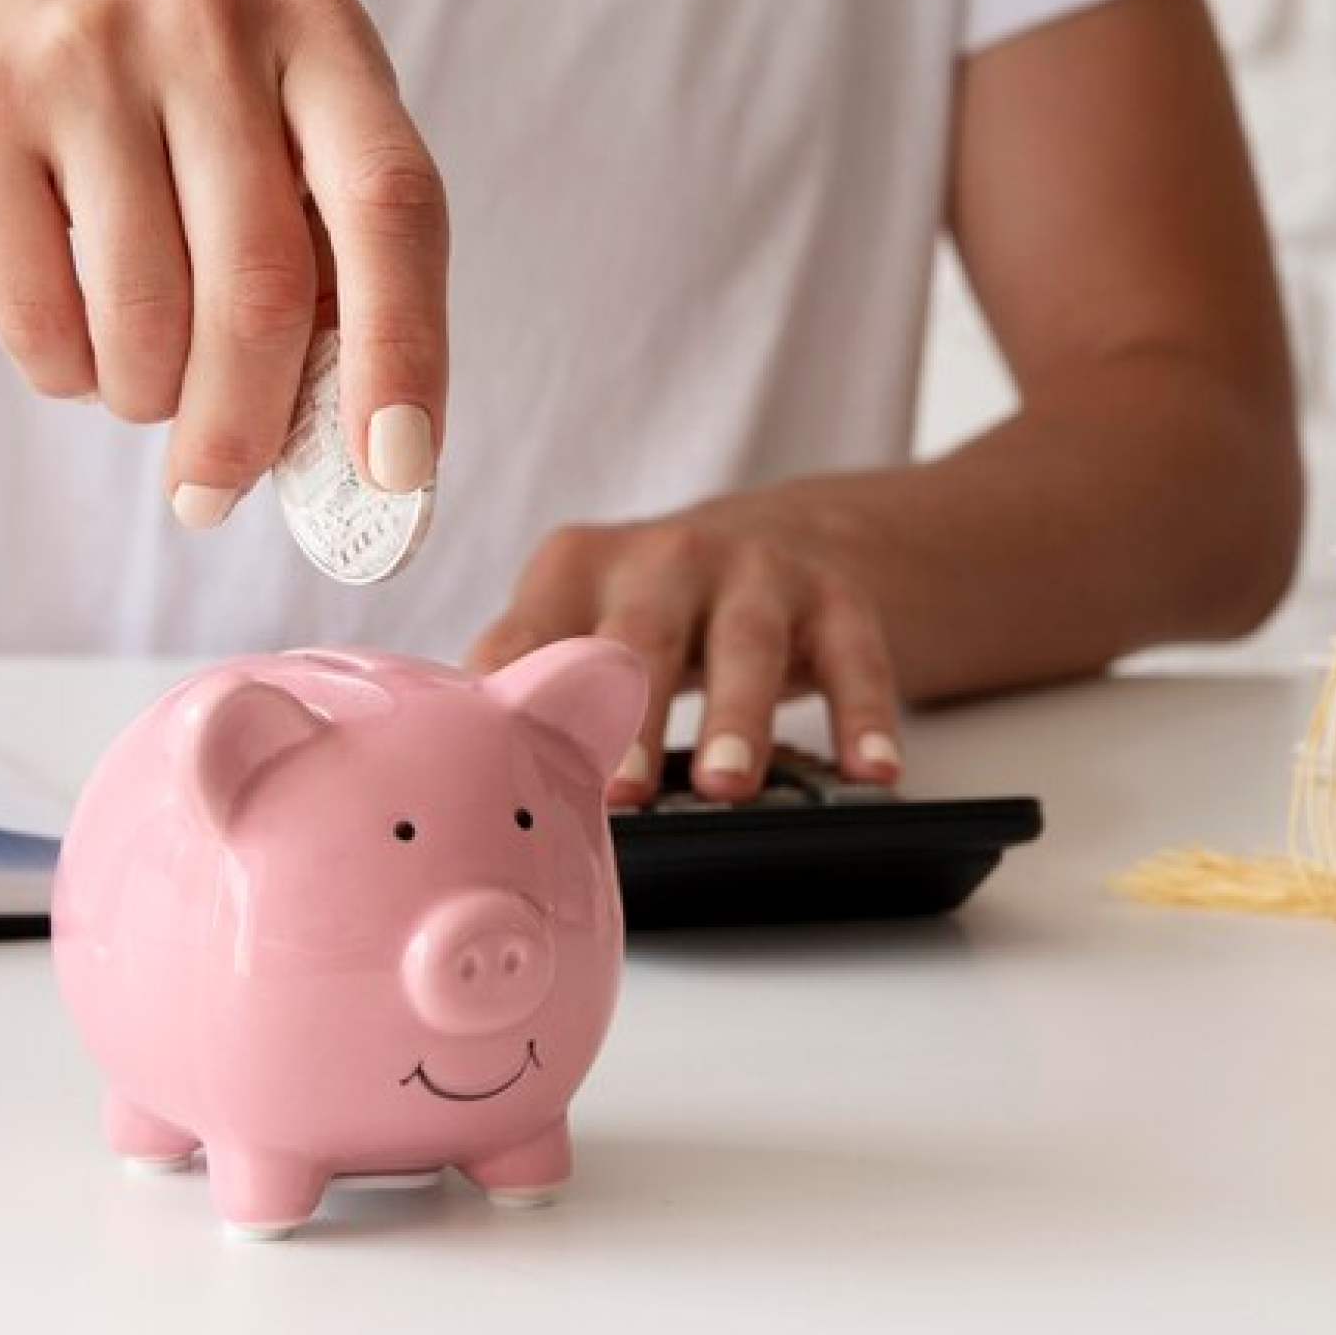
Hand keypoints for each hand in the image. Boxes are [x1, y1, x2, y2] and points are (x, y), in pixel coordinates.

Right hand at [0, 0, 448, 522]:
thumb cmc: (150, 99)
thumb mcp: (261, 128)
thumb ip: (323, 256)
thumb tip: (362, 455)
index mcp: (319, 28)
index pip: (393, 202)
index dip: (405, 347)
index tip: (398, 471)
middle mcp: (211, 19)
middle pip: (261, 286)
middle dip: (246, 426)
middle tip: (217, 494)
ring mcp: (86, 54)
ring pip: (146, 317)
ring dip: (147, 399)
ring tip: (139, 384)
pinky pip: (42, 318)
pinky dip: (67, 376)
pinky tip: (71, 343)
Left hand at [465, 484, 902, 804]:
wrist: (778, 539)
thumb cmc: (648, 615)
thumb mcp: (578, 625)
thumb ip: (527, 684)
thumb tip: (463, 786)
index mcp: (575, 570)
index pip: (535, 636)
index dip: (519, 696)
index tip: (505, 762)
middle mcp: (663, 558)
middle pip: (640, 637)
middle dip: (630, 715)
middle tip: (621, 794)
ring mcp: (755, 572)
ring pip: (747, 644)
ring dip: (737, 716)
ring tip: (729, 787)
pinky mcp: (835, 598)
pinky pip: (856, 659)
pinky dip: (864, 717)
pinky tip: (872, 772)